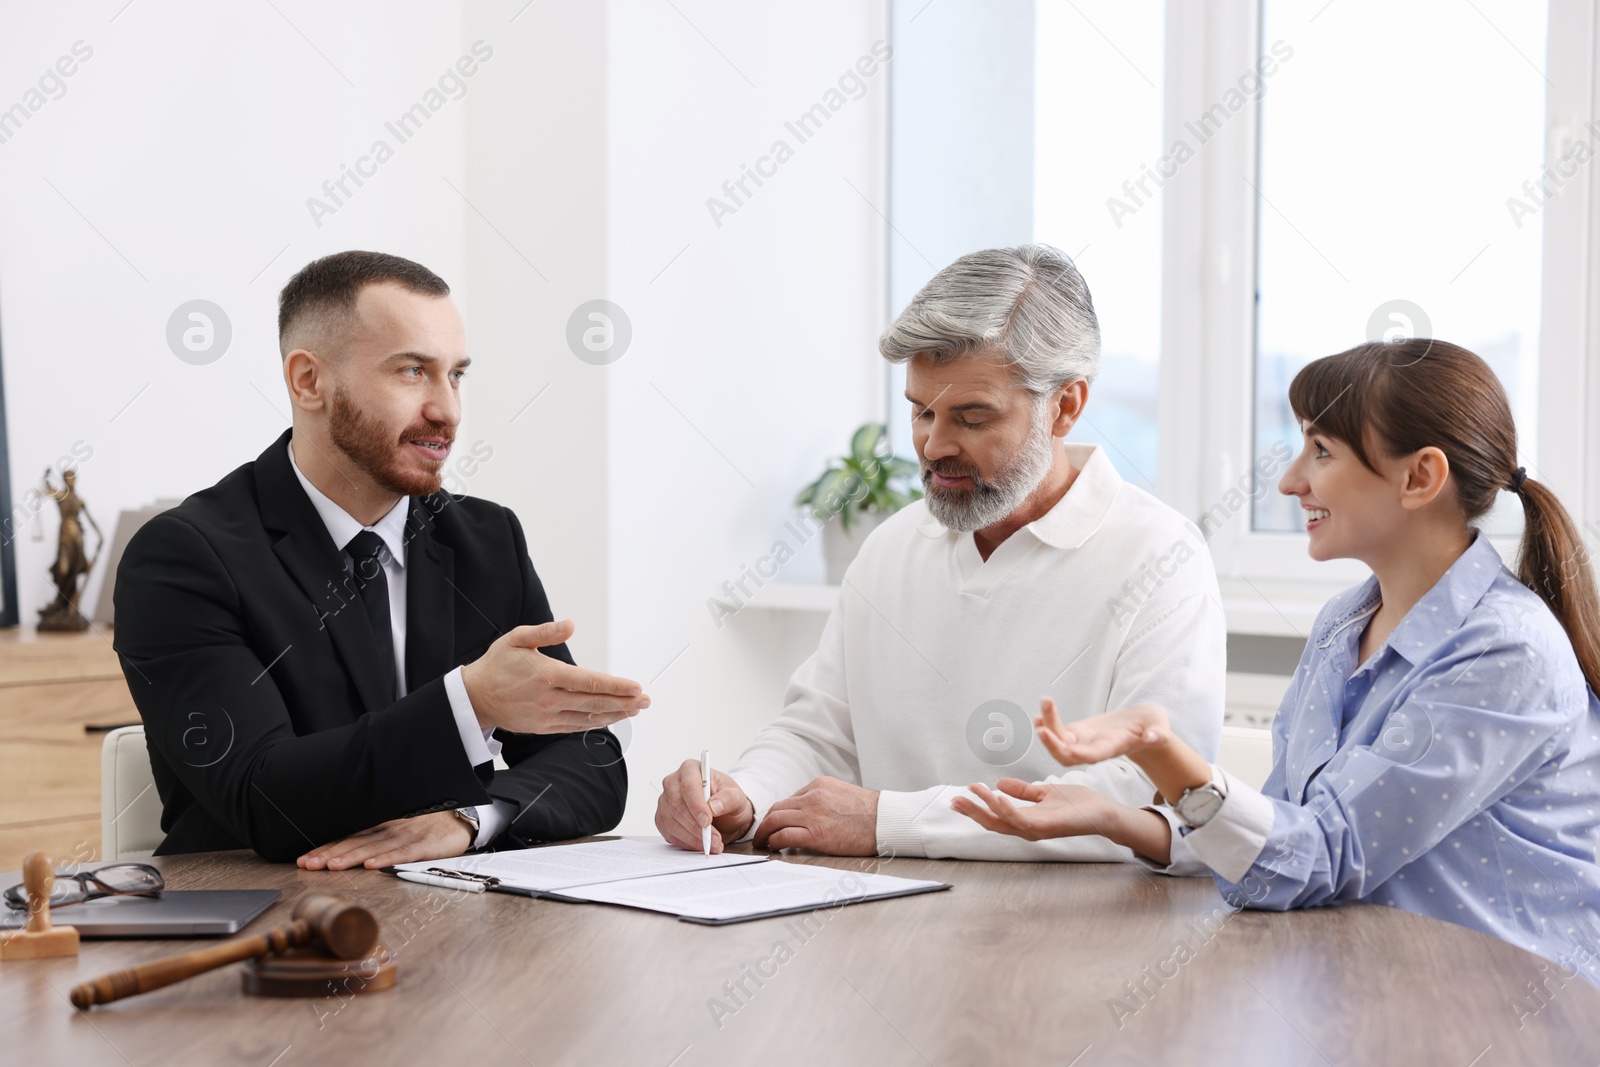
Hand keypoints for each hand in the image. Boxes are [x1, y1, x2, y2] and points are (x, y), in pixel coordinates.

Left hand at [296, 811, 471, 870]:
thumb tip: (344, 853)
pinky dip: (387, 859)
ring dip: (351, 857)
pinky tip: (372, 866)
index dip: (326, 849)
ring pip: (374, 848)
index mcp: (381, 828)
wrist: (462, 818)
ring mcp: (406, 836)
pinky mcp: (425, 845)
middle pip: (355, 843)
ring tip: (332, 866)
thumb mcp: (397, 830)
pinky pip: (403, 853)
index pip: (348, 838)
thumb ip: (374, 840)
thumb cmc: (427, 827)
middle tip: (309, 865)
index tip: (305, 860)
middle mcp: (389, 830)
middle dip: (330, 854)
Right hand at [461, 619, 649, 733]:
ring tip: (635, 710)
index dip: (616, 686)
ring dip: (614, 714)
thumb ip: (545, 632)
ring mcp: (547, 716)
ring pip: (587, 717)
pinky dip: (594, 724)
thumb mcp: (516, 639)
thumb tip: (571, 624)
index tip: (636, 686)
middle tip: (645, 700)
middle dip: (624, 702)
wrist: (474, 697)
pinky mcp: (543, 727)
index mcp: (547, 675)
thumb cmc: (497, 665)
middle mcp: (550, 699)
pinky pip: (574, 727)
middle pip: (594, 702)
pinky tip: (609, 719)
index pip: (590, 682)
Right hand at [656, 760, 752, 853]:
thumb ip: (728, 799)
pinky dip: (685, 843)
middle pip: (677, 806)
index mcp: (691, 769)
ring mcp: (665, 801)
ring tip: (712, 845)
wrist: (723, 812)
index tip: (707, 822)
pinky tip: (700, 845)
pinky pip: (669, 833)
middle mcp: (673, 783)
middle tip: (714, 840)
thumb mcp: (737, 796)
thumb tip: (713, 806)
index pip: (689, 786)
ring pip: (672, 822)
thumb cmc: (727, 799)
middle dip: (696, 827)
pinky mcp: (662, 818)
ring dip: (692, 838)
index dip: (696, 805)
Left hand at [753, 777, 878, 855]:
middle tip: (762, 834)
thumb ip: (823, 799)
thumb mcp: (842, 793)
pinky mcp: (815, 834)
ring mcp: (812, 814)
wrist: (885, 822)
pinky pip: (784, 836)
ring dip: (765, 833)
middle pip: (777, 808)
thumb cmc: (870, 813)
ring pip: (775, 820)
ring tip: (763, 842)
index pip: (790, 799)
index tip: (776, 823)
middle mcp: (812, 797)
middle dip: (766, 822)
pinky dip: (774, 841)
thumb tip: (807, 812)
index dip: (780, 813)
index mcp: (819, 785)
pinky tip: (774, 846)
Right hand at [950, 779, 1117, 840]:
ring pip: (1003, 821)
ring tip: (972, 792)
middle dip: (972, 812)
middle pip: (992, 822)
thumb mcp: (1045, 792)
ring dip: (985, 806)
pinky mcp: (1046, 827)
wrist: (1103, 812)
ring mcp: (1036, 830)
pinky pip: (1021, 819)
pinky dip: (1007, 808)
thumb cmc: (1079, 804)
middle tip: (954, 800)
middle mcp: (1027, 828)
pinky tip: (996, 796)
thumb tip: (999, 783)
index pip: (995, 815)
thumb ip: (1023, 790)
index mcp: (1026, 820)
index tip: (959, 796)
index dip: (976, 807)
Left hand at [1034, 697, 1170, 767]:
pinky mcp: (1078, 733)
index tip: (1066, 747)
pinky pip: (1058, 731)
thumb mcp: (1160, 727)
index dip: (1078, 753)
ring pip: (1059, 742)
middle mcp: (1094, 749)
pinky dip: (1048, 721)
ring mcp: (1083, 742)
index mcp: (1112, 748)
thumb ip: (1158, 734)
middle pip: (1067, 756)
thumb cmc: (1153, 727)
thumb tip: (1156, 737)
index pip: (1092, 756)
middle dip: (1052, 745)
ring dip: (1047, 726)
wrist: (1144, 727)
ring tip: (1044, 705)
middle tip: (1040, 729)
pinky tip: (1042, 709)